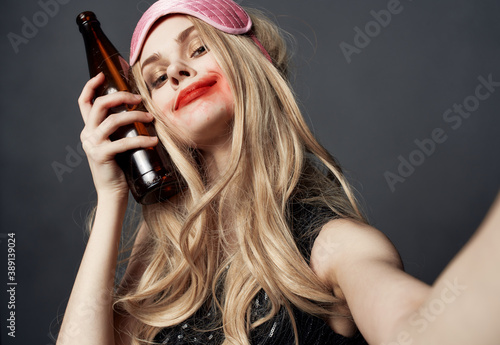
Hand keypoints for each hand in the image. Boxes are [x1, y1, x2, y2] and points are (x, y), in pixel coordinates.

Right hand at [78, 72, 158, 199]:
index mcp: (89, 129)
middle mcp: (87, 134)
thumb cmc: (119, 166)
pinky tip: (154, 140)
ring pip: (114, 120)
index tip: (102, 75)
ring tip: (151, 118)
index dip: (90, 86)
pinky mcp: (102, 155)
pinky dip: (142, 139)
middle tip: (139, 98)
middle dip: (121, 96)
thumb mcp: (116, 143)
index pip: (84, 102)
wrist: (113, 192)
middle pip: (101, 105)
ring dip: (135, 116)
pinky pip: (124, 142)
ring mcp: (93, 144)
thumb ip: (119, 130)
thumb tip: (139, 112)